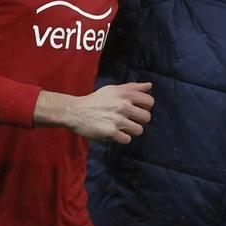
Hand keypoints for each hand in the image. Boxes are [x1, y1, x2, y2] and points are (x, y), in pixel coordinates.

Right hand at [36, 82, 153, 142]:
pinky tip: (115, 133)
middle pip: (147, 117)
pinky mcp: (110, 132)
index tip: (137, 109)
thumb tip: (149, 85)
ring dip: (132, 130)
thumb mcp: (113, 89)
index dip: (146, 107)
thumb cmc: (96, 100)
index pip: (150, 102)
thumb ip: (132, 87)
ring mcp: (117, 120)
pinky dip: (122, 138)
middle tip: (129, 120)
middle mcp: (123, 105)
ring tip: (122, 127)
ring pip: (139, 130)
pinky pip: (127, 139)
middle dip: (139, 120)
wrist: (75, 112)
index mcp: (125, 94)